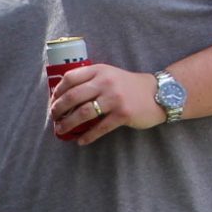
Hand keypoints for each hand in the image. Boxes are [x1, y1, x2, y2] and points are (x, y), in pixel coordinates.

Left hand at [47, 62, 164, 143]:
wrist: (158, 93)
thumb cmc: (129, 86)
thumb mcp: (110, 75)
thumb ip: (91, 80)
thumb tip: (65, 96)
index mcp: (99, 70)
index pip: (70, 78)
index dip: (58, 91)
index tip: (53, 101)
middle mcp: (106, 82)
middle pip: (73, 96)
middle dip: (58, 109)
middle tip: (53, 117)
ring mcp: (114, 98)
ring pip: (83, 113)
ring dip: (68, 124)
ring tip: (61, 130)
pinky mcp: (122, 114)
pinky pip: (99, 128)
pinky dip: (88, 136)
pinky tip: (81, 141)